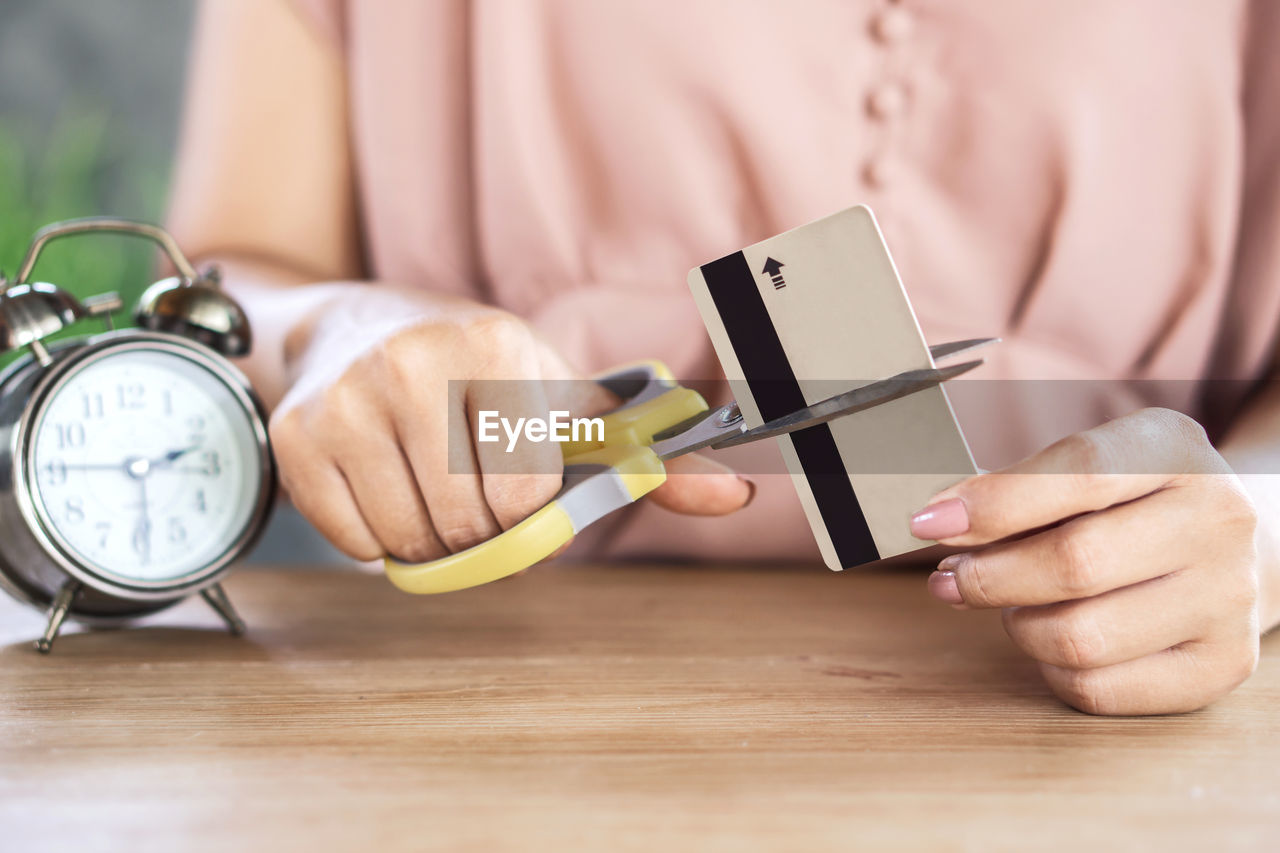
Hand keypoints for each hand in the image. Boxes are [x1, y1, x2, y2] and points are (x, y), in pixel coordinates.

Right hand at [269, 288, 752, 562]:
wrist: (354, 324)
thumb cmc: (474, 371)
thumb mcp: (559, 399)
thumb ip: (643, 455)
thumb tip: (737, 494)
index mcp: (497, 345)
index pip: (526, 495)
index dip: (526, 511)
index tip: (515, 488)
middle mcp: (416, 362)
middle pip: (468, 526)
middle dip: (478, 531)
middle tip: (468, 493)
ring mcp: (348, 397)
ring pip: (409, 542)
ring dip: (428, 539)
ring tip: (426, 486)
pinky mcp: (298, 435)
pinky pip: (353, 543)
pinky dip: (375, 538)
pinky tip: (381, 484)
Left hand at [909, 408, 1259, 714]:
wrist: (1235, 542)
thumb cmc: (1129, 499)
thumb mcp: (1086, 464)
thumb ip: (1016, 488)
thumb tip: (937, 523)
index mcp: (1173, 448)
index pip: (1076, 473)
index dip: (993, 503)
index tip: (928, 523)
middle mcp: (1216, 520)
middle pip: (1075, 564)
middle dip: (988, 576)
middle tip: (951, 579)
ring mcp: (1228, 598)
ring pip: (1081, 638)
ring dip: (1019, 626)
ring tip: (1011, 604)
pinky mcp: (1222, 665)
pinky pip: (1100, 689)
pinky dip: (1051, 669)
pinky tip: (1051, 638)